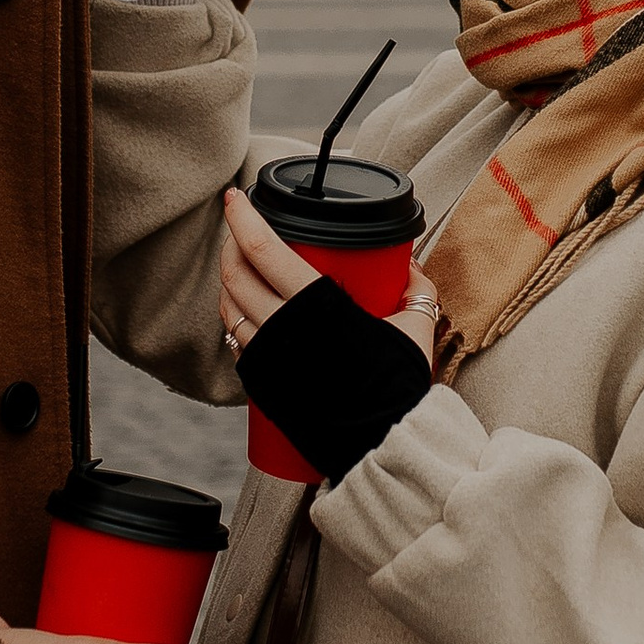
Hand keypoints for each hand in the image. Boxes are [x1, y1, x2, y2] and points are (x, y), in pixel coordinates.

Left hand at [217, 184, 438, 372]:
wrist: (382, 445)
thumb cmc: (398, 387)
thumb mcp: (415, 327)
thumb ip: (414, 290)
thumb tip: (409, 266)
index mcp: (316, 307)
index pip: (263, 250)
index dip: (242, 218)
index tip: (236, 197)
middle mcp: (282, 330)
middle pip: (235, 275)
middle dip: (230, 244)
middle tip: (240, 228)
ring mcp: (267, 359)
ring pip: (228, 308)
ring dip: (228, 280)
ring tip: (241, 266)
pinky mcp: (262, 384)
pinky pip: (236, 342)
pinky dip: (235, 318)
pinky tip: (247, 311)